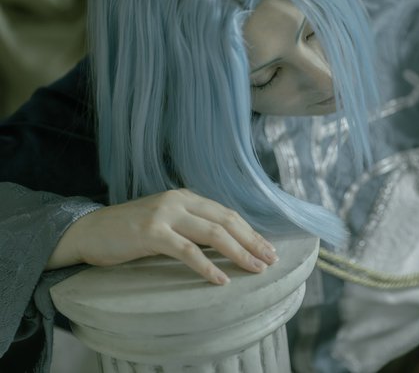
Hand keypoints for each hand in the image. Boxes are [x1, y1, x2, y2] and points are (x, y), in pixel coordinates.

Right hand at [46, 189, 278, 284]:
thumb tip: (225, 243)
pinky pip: (187, 250)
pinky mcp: (151, 233)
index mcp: (186, 197)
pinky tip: (221, 279)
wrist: (89, 232)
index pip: (226, 214)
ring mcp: (165, 214)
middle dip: (252, 241)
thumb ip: (192, 225)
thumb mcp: (166, 221)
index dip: (250, 231)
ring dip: (238, 253)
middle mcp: (179, 201)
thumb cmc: (129, 231)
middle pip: (226, 221)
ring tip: (255, 269)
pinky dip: (207, 266)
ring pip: (213, 234)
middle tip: (271, 260)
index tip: (268, 248)